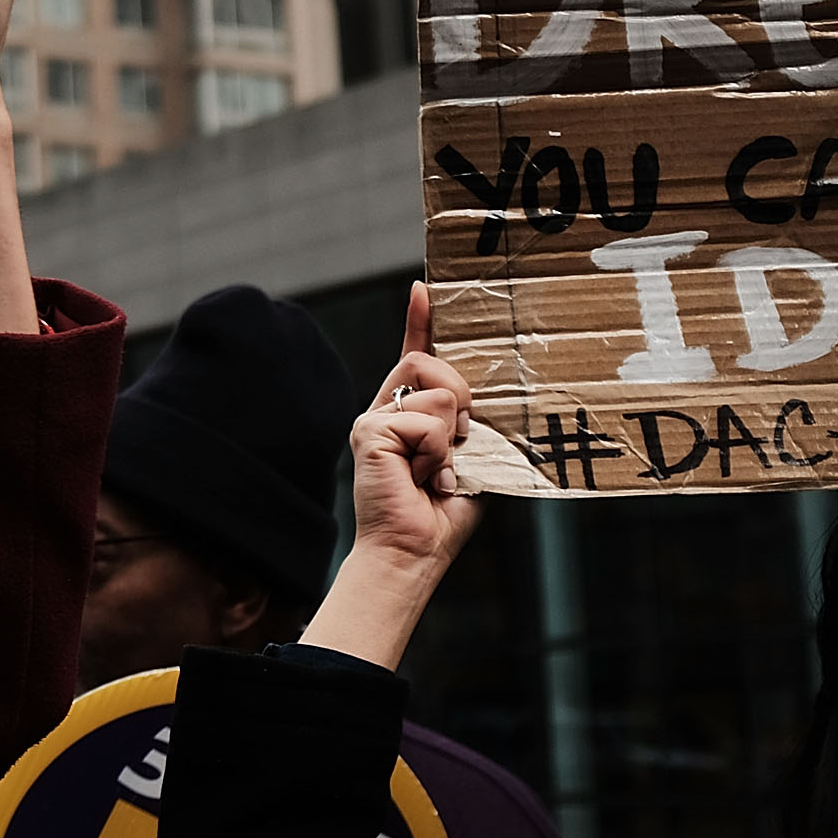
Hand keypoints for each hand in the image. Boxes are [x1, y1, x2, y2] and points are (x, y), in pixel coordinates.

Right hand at [299, 282, 485, 666]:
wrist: (412, 550)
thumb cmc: (441, 513)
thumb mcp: (468, 456)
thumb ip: (467, 422)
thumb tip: (470, 400)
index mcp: (410, 413)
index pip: (416, 355)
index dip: (421, 320)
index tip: (426, 287)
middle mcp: (385, 409)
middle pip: (429, 361)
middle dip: (460, 395)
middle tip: (460, 440)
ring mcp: (372, 419)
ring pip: (434, 389)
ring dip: (451, 433)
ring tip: (436, 469)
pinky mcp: (367, 431)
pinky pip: (424, 420)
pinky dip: (435, 451)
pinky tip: (422, 475)